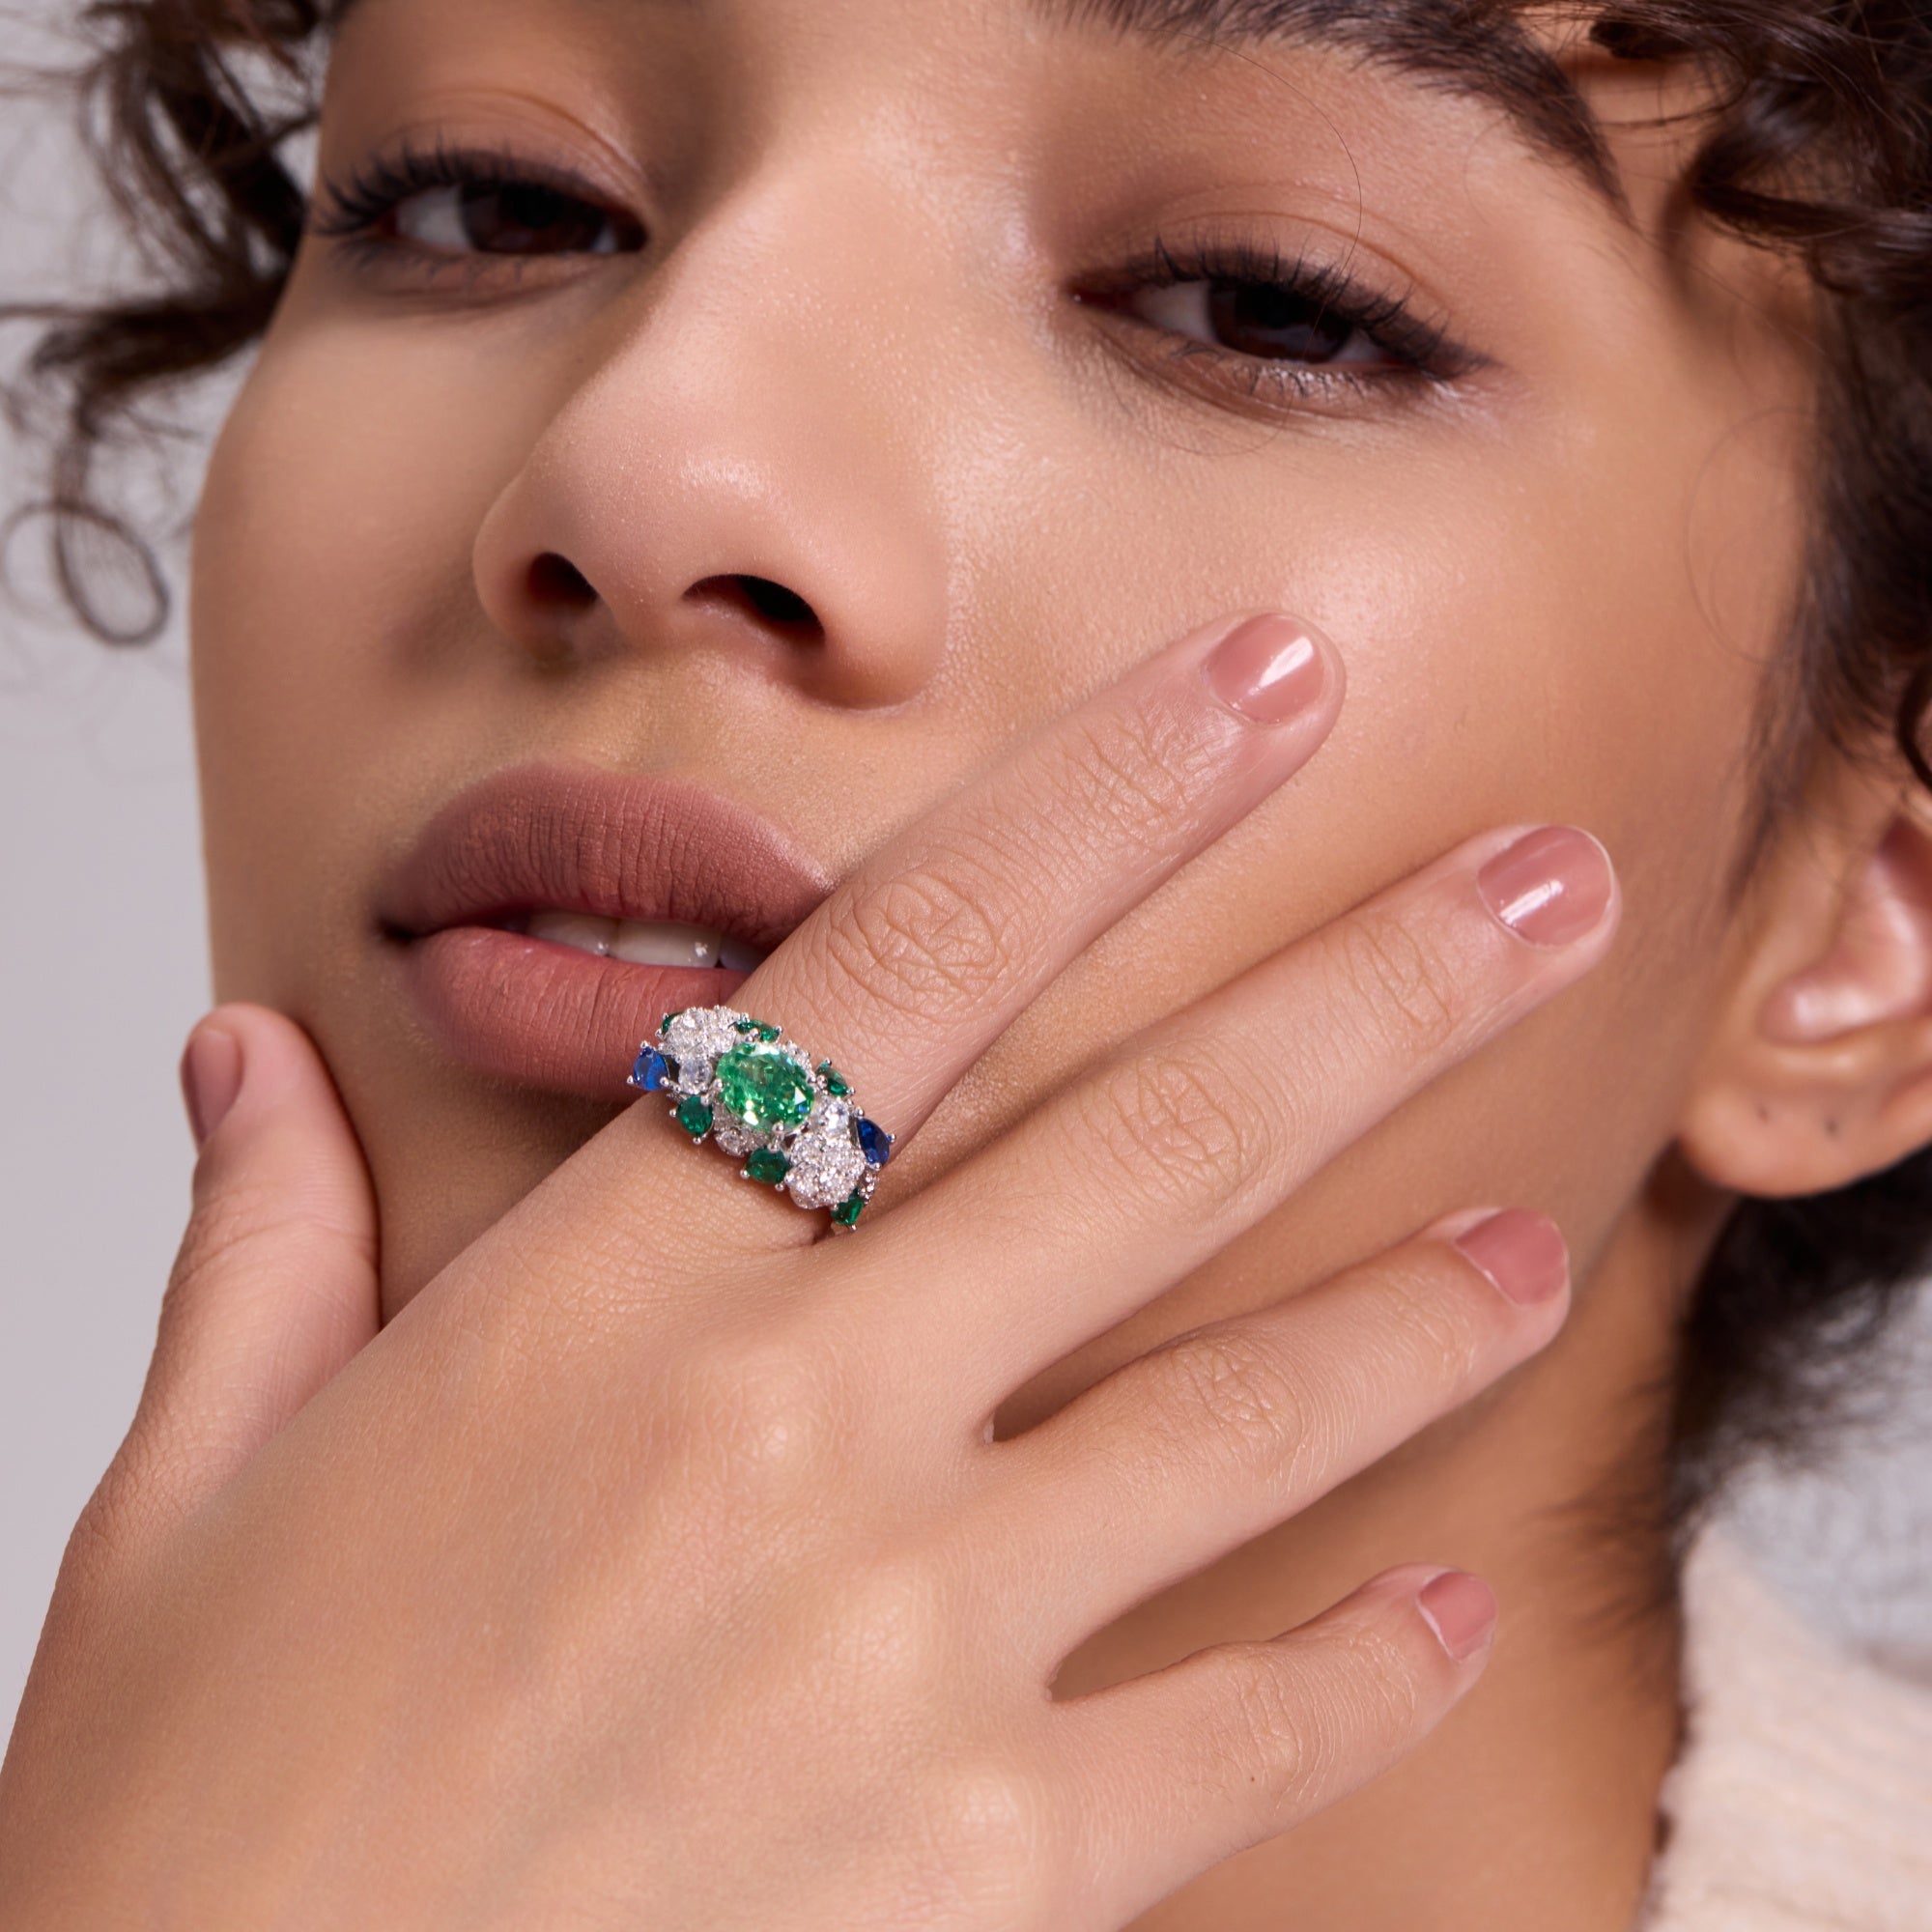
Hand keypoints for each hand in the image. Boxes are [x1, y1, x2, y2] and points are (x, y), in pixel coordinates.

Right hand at [0, 611, 1614, 1928]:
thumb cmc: (198, 1813)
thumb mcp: (189, 1494)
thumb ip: (264, 1243)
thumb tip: (245, 1055)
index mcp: (606, 1299)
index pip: (914, 958)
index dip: (1113, 791)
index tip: (1269, 684)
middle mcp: (792, 1431)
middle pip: (1156, 1141)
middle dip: (1380, 986)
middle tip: (1552, 886)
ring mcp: (911, 1647)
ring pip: (1244, 1413)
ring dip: (1425, 1311)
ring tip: (1548, 1241)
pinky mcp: (988, 1871)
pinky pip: (1243, 1733)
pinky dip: (1367, 1667)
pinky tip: (1451, 1610)